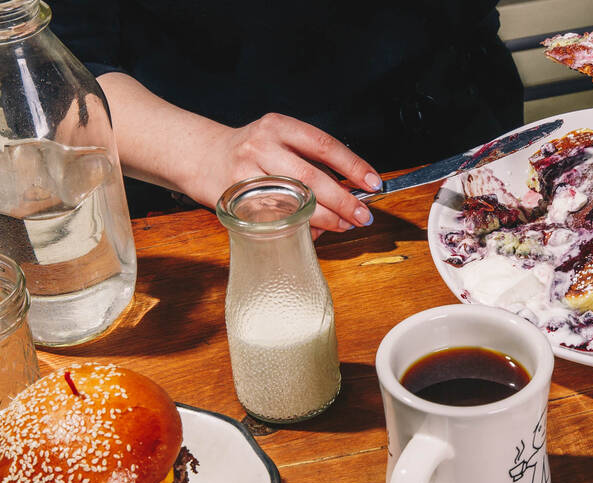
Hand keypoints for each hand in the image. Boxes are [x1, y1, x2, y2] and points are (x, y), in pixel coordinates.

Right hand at [189, 113, 380, 237]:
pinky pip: (275, 217)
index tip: (374, 183)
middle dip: (343, 200)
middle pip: (311, 177)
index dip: (353, 166)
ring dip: (325, 217)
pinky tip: (314, 230)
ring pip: (293, 200)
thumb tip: (353, 189)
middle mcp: (261, 145)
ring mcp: (246, 172)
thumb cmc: (252, 151)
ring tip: (345, 224)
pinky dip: (299, 227)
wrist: (201, 156)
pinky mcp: (236, 198)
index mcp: (279, 126)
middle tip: (362, 215)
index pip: (324, 145)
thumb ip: (312, 159)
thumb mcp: (281, 140)